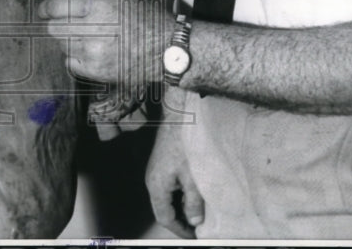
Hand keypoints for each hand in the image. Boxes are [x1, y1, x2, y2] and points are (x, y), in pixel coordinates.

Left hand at [37, 0, 169, 88]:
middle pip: (53, 28)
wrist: (165, 48)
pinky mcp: (96, 72)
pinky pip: (70, 63)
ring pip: (61, 46)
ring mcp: (93, 53)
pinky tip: (90, 50)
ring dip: (67, 39)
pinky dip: (75, 56)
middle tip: (67, 21)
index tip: (44, 9)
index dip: (45, 7)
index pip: (54, 7)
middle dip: (56, 23)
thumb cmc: (142, 16)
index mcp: (97, 5)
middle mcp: (92, 30)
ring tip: (85, 35)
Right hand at [146, 116, 203, 237]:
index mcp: (157, 186)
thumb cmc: (185, 143)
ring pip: (166, 198)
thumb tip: (194, 221)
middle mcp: (152, 180)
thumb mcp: (194, 176)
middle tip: (198, 227)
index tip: (193, 236)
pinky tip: (193, 195)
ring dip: (181, 207)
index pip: (164, 217)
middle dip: (181, 220)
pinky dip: (180, 195)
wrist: (179, 115)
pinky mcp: (161, 164)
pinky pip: (168, 187)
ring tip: (198, 213)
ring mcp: (155, 172)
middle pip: (163, 209)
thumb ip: (193, 202)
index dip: (179, 229)